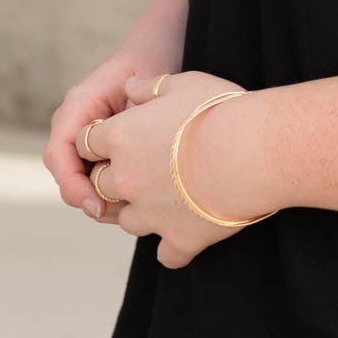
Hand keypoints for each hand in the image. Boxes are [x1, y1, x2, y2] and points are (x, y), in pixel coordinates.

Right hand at [44, 50, 177, 221]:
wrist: (161, 47)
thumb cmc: (153, 62)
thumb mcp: (144, 86)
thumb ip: (128, 118)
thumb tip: (116, 156)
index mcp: (79, 104)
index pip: (59, 153)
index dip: (73, 184)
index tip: (96, 205)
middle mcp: (75, 121)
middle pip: (65, 171)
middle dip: (85, 197)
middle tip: (113, 215)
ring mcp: (85, 134)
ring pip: (79, 177)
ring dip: (98, 197)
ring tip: (127, 213)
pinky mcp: (99, 145)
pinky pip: (95, 173)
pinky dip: (109, 190)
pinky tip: (134, 201)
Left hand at [74, 69, 267, 268]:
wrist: (253, 151)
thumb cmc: (219, 110)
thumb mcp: (183, 83)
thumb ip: (150, 86)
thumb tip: (130, 86)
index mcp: (121, 136)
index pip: (85, 142)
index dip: (98, 139)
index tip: (118, 135)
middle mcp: (126, 178)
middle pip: (99, 184)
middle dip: (114, 178)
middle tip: (145, 166)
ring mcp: (149, 213)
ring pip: (126, 220)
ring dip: (140, 210)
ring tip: (167, 197)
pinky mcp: (178, 239)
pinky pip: (166, 254)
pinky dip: (174, 246)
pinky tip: (187, 233)